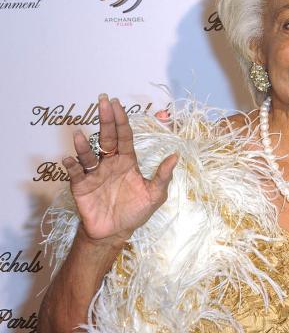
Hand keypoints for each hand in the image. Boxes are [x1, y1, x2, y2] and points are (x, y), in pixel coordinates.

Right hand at [62, 95, 177, 247]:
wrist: (115, 232)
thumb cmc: (136, 211)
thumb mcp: (155, 195)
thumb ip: (163, 176)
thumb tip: (175, 156)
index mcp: (127, 161)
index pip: (124, 136)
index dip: (121, 120)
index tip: (117, 104)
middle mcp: (110, 163)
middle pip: (107, 137)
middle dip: (105, 119)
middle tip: (102, 100)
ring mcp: (94, 174)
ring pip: (88, 155)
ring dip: (83, 145)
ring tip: (78, 135)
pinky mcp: (81, 187)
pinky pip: (76, 174)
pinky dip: (72, 166)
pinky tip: (69, 159)